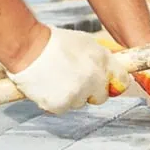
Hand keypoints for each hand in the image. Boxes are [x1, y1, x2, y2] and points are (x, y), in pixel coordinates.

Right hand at [6, 27, 131, 114]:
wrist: (28, 48)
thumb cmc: (53, 42)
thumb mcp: (84, 42)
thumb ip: (101, 58)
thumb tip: (110, 73)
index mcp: (102, 62)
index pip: (122, 81)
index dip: (112, 82)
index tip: (105, 82)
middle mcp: (93, 80)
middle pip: (100, 96)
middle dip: (90, 91)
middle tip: (73, 78)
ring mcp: (77, 94)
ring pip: (80, 102)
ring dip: (72, 94)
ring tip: (56, 78)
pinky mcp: (61, 105)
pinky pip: (63, 107)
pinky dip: (56, 100)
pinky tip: (48, 86)